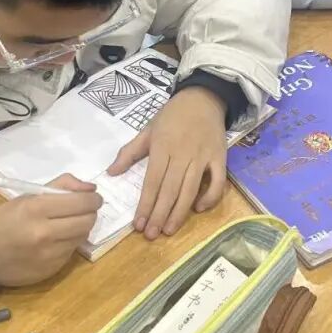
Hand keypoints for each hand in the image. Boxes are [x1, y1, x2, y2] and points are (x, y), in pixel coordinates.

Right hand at [0, 174, 100, 286]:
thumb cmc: (4, 220)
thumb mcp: (27, 196)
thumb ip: (61, 186)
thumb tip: (91, 189)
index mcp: (37, 209)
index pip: (82, 202)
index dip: (93, 199)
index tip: (92, 198)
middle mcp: (46, 233)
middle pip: (88, 221)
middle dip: (90, 213)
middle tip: (82, 210)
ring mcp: (50, 255)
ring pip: (83, 237)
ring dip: (80, 229)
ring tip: (66, 225)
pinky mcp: (52, 270)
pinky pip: (71, 252)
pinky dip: (69, 244)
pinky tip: (56, 241)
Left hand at [108, 87, 227, 239]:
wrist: (203, 97)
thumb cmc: (172, 115)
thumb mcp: (147, 129)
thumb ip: (129, 152)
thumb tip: (111, 173)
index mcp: (162, 147)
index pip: (152, 181)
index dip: (145, 204)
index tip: (138, 225)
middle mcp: (182, 154)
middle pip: (170, 189)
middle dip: (159, 214)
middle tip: (151, 235)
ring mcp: (203, 156)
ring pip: (191, 189)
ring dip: (179, 212)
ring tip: (169, 230)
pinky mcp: (220, 157)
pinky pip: (218, 182)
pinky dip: (210, 197)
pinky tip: (199, 209)